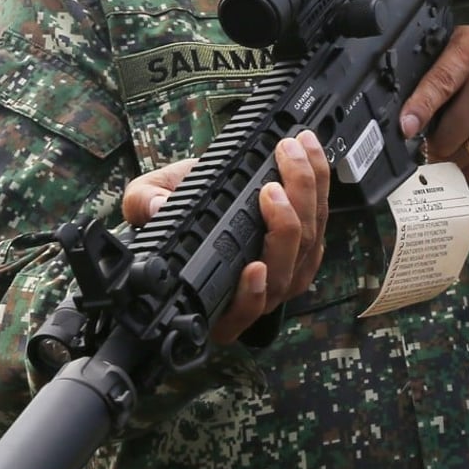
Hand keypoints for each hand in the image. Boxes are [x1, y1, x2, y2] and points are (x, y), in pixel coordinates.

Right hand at [121, 129, 329, 342]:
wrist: (203, 186)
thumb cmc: (179, 204)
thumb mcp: (148, 198)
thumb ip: (144, 201)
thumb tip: (157, 206)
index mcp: (214, 296)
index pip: (238, 313)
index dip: (252, 297)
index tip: (254, 268)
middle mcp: (256, 291)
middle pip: (284, 270)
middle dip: (285, 224)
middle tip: (272, 184)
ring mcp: (287, 269)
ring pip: (310, 243)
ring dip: (307, 195)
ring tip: (292, 154)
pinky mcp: (309, 242)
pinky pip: (323, 220)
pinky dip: (319, 186)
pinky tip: (310, 159)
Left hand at [399, 25, 468, 179]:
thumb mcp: (464, 46)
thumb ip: (437, 72)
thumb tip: (408, 113)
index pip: (440, 85)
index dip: (420, 110)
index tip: (406, 130)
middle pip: (450, 134)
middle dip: (433, 144)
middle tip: (429, 143)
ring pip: (465, 156)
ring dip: (452, 158)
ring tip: (451, 148)